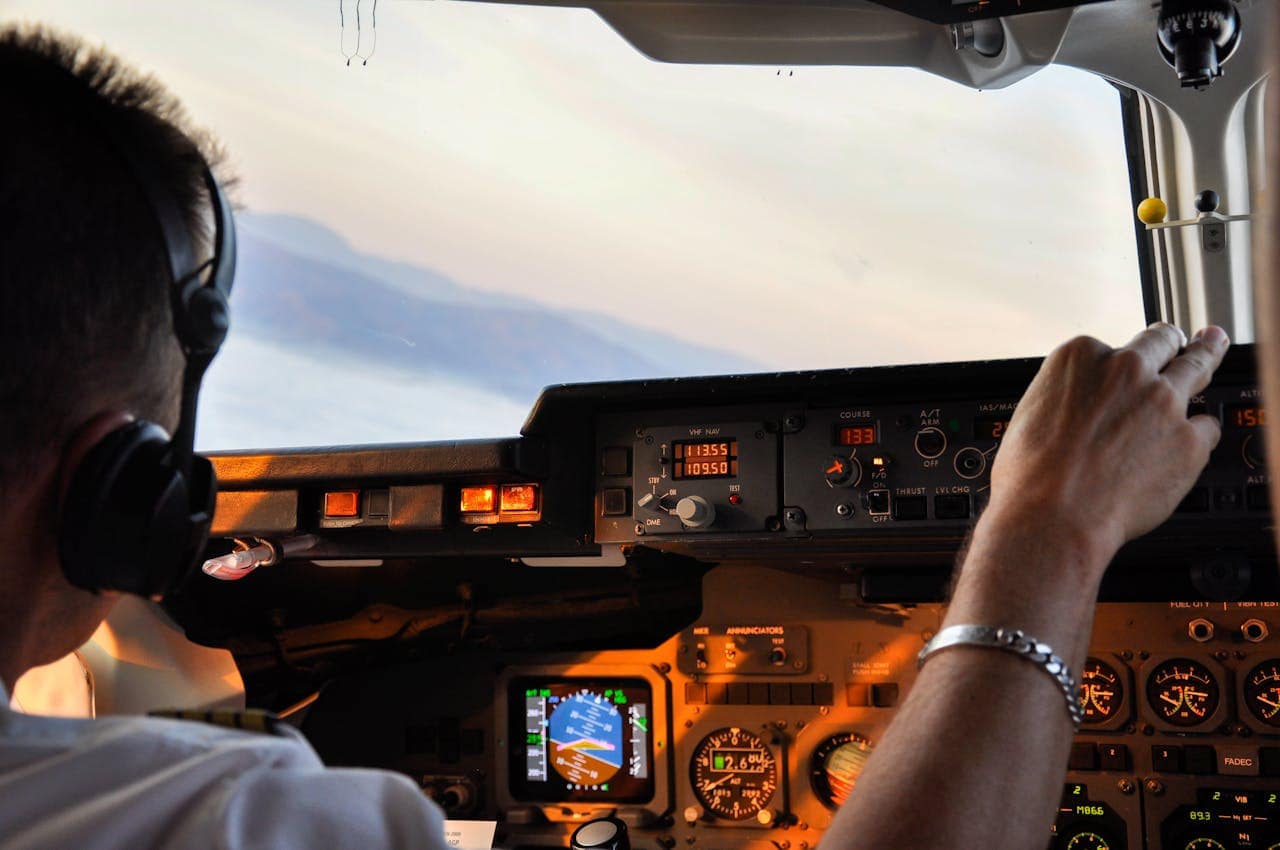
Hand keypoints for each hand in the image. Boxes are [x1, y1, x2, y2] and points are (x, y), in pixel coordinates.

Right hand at [985, 323, 1228, 569]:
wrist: (1054, 516)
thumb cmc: (1031, 475)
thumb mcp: (1031, 415)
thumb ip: (1066, 399)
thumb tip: (1079, 409)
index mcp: (1080, 358)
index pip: (1109, 346)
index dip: (1114, 362)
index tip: (1119, 369)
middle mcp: (1126, 370)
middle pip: (1160, 342)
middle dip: (1168, 341)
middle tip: (1176, 340)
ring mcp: (1163, 402)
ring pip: (1197, 367)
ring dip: (1206, 354)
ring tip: (1213, 344)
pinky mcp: (1189, 440)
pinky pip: (1207, 427)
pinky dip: (1199, 433)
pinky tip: (1193, 438)